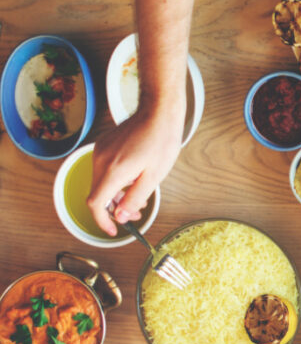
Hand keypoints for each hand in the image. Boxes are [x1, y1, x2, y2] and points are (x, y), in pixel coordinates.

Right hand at [87, 109, 179, 235]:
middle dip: (115, 209)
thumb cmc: (161, 142)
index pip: (96, 204)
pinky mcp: (103, 146)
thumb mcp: (154, 176)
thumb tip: (120, 217)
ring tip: (140, 194)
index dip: (102, 221)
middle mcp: (100, 161)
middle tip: (136, 212)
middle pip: (98, 194)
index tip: (113, 230)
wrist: (158, 113)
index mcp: (113, 171)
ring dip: (117, 194)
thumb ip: (135, 198)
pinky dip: (116, 181)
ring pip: (101, 183)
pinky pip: (104, 170)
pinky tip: (134, 178)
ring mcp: (100, 152)